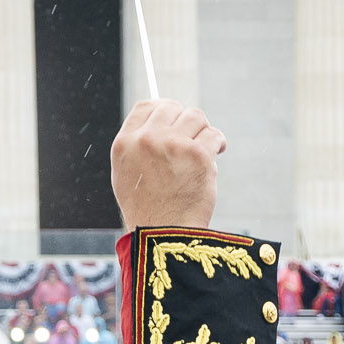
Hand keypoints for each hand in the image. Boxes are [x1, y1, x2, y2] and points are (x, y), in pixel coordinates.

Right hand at [111, 99, 225, 230]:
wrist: (164, 236)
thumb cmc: (148, 211)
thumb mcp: (126, 175)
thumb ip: (138, 147)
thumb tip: (159, 122)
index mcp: (125, 144)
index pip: (145, 106)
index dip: (163, 109)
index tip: (175, 118)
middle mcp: (147, 140)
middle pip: (172, 107)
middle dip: (185, 121)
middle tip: (191, 138)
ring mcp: (173, 145)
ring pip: (196, 117)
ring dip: (202, 131)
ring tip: (203, 149)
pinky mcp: (198, 155)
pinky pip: (213, 135)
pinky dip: (217, 143)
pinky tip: (216, 152)